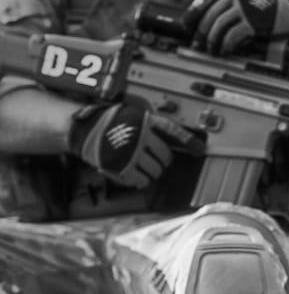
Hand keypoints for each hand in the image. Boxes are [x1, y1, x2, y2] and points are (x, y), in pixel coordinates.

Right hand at [69, 97, 203, 187]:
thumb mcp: (132, 113)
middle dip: (163, 161)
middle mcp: (141, 137)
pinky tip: (136, 175)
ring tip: (145, 168)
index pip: (172, 131)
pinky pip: (141, 181)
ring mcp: (132, 154)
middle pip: (165, 157)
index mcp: (144, 121)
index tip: (200, 149)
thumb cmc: (108, 121)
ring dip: (153, 172)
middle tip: (157, 160)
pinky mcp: (122, 168)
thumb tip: (171, 138)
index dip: (188, 140)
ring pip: (155, 171)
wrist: (84, 129)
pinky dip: (140, 180)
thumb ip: (150, 124)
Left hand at [183, 0, 288, 55]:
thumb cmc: (269, 6)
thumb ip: (230, 1)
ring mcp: (244, 8)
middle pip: (210, 14)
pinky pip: (232, 35)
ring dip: (212, 41)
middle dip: (201, 32)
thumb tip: (207, 17)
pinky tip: (224, 50)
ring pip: (218, 25)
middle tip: (197, 44)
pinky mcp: (252, 22)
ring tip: (211, 50)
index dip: (193, 12)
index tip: (185, 25)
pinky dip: (225, 45)